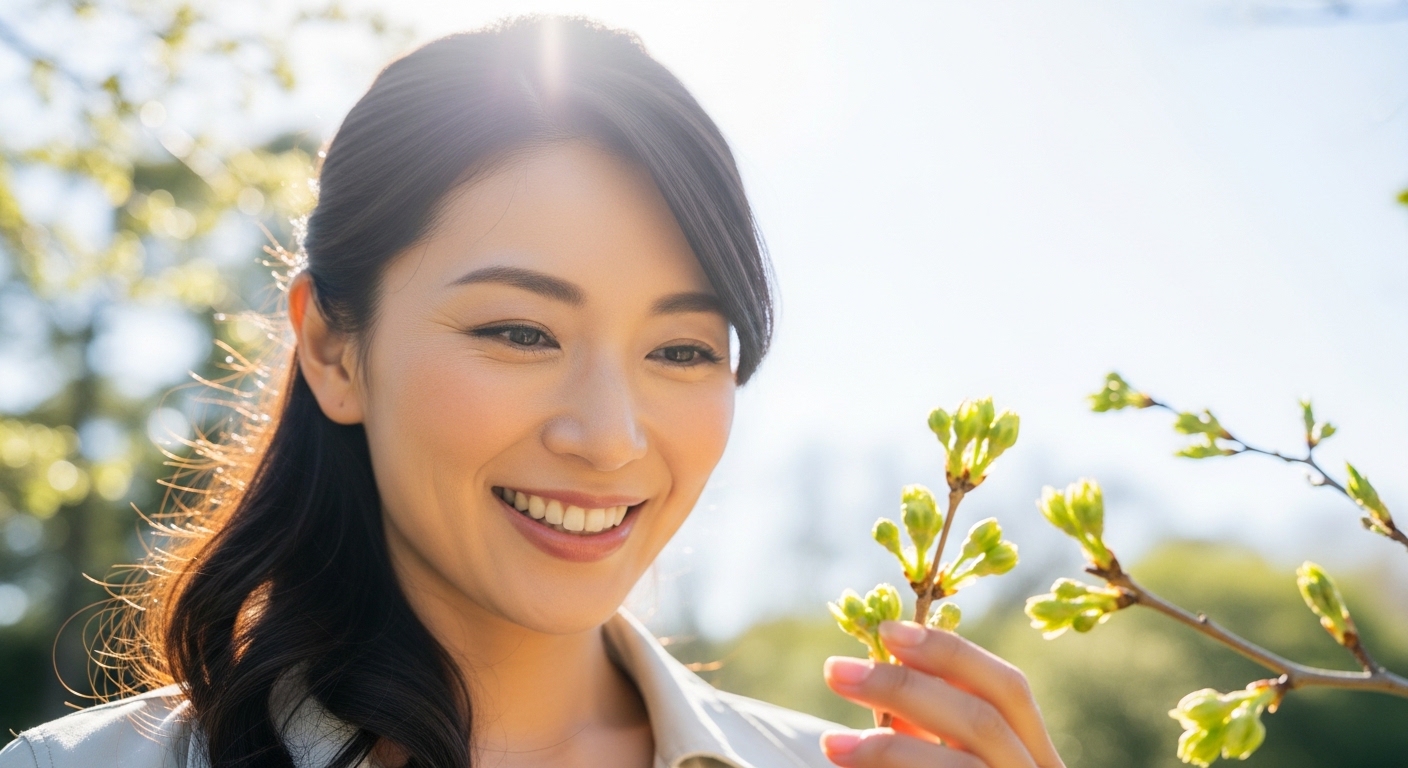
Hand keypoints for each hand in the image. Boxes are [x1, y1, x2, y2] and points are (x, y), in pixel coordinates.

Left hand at [820, 621, 1063, 767]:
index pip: (1008, 687)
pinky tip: (849, 767)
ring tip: (831, 744)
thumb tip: (878, 670)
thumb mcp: (946, 760)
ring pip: (964, 762)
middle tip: (835, 671)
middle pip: (985, 717)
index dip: (951, 653)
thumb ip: (926, 728)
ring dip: (889, 746)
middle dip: (906, 687)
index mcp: (1034, 753)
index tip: (887, 631)